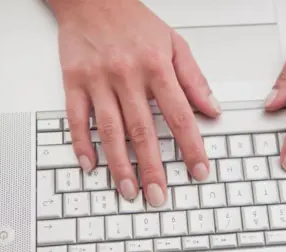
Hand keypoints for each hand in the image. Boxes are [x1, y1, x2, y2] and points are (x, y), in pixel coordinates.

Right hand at [48, 0, 220, 205]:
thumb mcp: (174, 44)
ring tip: (129, 189)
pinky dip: (81, 143)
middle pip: (142, 130)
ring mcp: (98, 81)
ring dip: (119, 164)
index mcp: (156, 67)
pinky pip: (76, 118)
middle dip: (152, 167)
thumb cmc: (134, 22)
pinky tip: (90, 165)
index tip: (199, 171)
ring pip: (109, 130)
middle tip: (158, 195)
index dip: (191, 147)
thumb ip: (194, 79)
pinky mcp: (74, 82)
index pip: (180, 115)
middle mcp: (127, 76)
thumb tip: (212, 109)